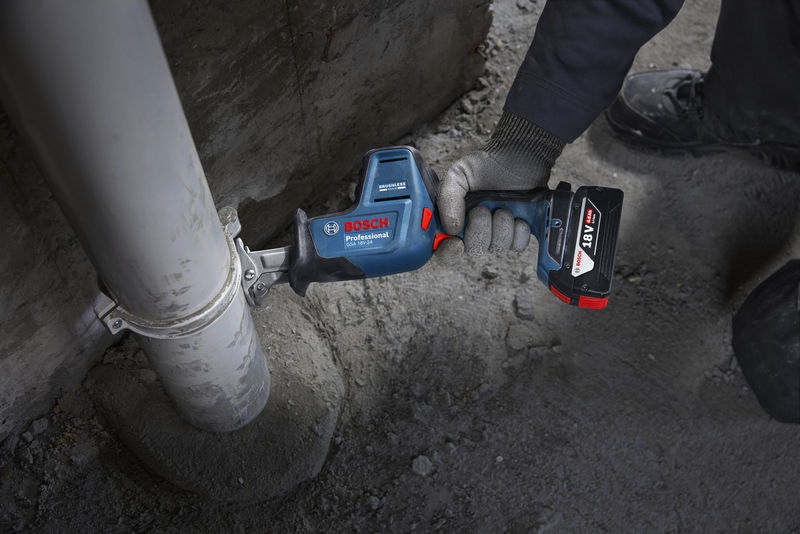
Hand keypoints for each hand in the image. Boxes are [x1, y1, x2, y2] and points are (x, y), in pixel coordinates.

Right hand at [436, 111, 564, 258]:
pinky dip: (518, 231)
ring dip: (501, 227)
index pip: (445, 249)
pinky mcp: (518, 233)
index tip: (456, 242)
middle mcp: (474, 230)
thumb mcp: (458, 175)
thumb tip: (451, 229)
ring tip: (503, 207)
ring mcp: (497, 234)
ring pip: (497, 249)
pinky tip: (518, 216)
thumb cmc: (486, 165)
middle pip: (473, 251)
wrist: (518, 156)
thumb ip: (448, 199)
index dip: (448, 251)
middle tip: (483, 209)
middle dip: (479, 230)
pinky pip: (517, 246)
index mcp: (455, 220)